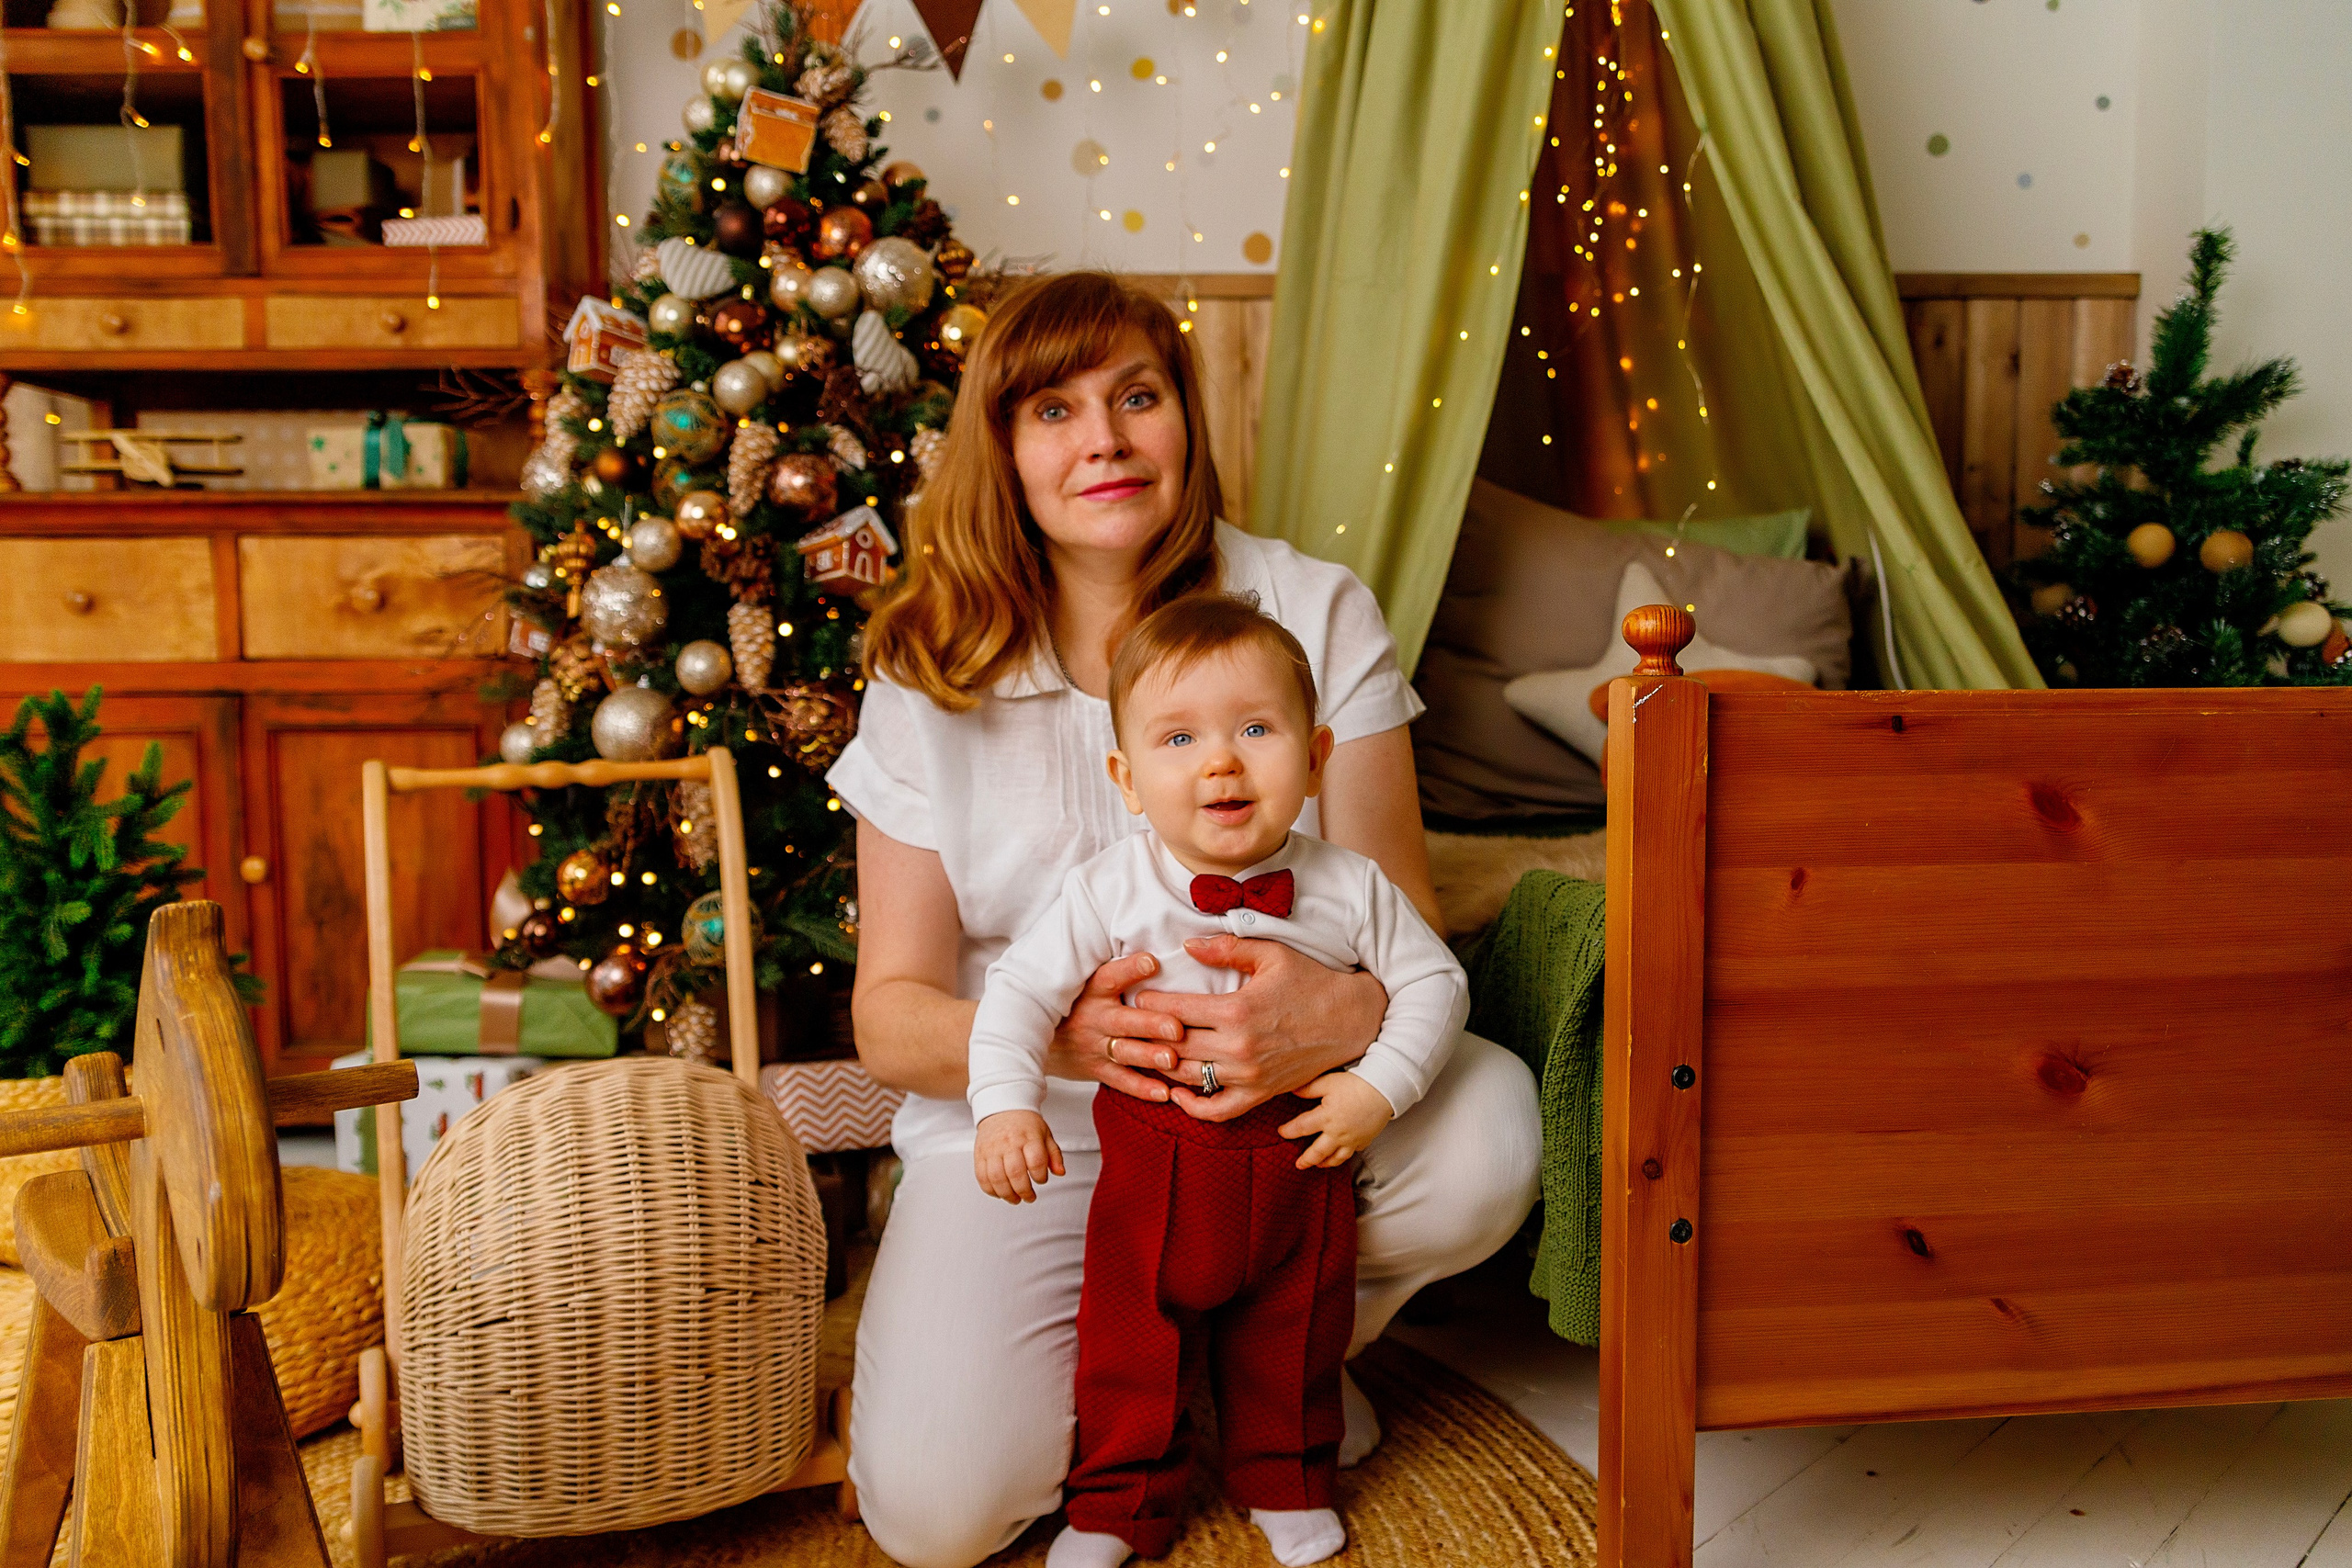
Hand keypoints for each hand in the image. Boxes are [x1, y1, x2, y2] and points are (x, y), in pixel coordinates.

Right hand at [974, 1110, 1063, 1203]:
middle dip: (1024, 1191)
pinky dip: (991, 1190)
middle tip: (1029, 1197)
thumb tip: (1059, 1172)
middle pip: (1015, 1173)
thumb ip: (1054, 1155)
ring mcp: (992, 1149)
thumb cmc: (1025, 1124)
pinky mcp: (980, 1154)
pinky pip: (982, 1177)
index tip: (1041, 1180)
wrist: (1002, 1108)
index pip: (1036, 1161)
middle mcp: (1009, 1143)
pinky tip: (1000, 1192)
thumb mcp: (1045, 1134)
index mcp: (1028, 1137)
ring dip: (1007, 1194)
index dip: (1041, 1176)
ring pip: (997, 1178)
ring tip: (1015, 1198)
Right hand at [1039, 951, 1188, 1103]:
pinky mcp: (1096, 1069)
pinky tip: (1163, 1093)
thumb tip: (1158, 949)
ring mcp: (1094, 1045)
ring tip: (1172, 1060)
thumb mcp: (1087, 980)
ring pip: (1124, 1052)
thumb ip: (1119, 970)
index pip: (1110, 977)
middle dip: (1150, 1024)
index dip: (1130, 969)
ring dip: (1149, 1056)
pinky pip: (1120, 1080)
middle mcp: (1094, 1018)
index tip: (1152, 962)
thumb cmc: (1076, 1002)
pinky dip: (1141, 1088)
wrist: (1033, 1036)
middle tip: (1176, 1027)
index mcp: (1092, 990)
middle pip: (1123, 1021)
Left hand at [1136, 935, 1388, 1122]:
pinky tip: (1175, 1092)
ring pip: (1188, 1077)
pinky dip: (1191, 1107)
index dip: (1151, 1004)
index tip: (1137, 997)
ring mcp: (1248, 1076)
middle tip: (1131, 1026)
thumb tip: (1187, 946)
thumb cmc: (1310, 982)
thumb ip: (1226, 948)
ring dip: (1163, 1067)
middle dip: (1148, 1036)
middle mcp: (1239, 1048)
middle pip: (1175, 1046)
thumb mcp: (1271, 955)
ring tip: (1147, 1053)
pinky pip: (1216, 1111)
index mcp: (1237, 1010)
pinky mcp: (1259, 1095)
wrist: (1350, 1021)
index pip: (1177, 1010)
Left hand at [1281, 1072, 1393, 1168]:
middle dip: (1306, 1159)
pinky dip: (1344, 1155)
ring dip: (1325, 1163)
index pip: (1301, 1127)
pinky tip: (1340, 1154)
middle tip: (1298, 1164)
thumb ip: (1308, 1088)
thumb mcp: (1328, 1082)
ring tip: (1318, 1165)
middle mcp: (1337, 1133)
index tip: (1281, 1132)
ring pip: (1336, 1158)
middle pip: (1318, 1152)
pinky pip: (1352, 1152)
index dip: (1289, 1131)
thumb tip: (1292, 1091)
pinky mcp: (1364, 1140)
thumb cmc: (1355, 1084)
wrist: (1384, 1089)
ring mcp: (1352, 1139)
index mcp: (1325, 1117)